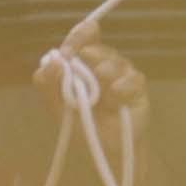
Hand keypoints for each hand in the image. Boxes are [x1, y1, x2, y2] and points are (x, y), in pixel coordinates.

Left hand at [35, 21, 149, 166]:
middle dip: (92, 50)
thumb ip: (48, 83)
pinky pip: (135, 80)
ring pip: (117, 62)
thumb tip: (55, 60)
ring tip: (100, 80)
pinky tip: (117, 94)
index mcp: (81, 65)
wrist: (101, 150)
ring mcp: (121, 77)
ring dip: (107, 68)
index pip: (83, 40)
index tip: (77, 37)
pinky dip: (125, 85)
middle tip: (83, 55)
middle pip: (100, 49)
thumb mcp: (56, 105)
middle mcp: (102, 66)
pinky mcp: (137, 91)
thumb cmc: (79, 124)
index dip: (81, 34)